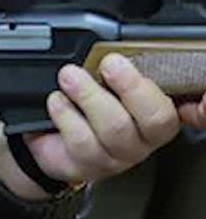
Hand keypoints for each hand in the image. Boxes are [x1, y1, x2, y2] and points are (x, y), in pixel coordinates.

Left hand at [0, 53, 179, 200]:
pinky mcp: (85, 168)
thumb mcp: (110, 84)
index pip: (161, 112)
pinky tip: (57, 101)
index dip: (141, 89)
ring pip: (107, 132)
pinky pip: (79, 143)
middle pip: (134, 123)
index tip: (115, 62)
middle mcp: (137, 144)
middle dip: (118, 87)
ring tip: (69, 78)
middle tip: (100, 65)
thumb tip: (107, 51)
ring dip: (86, 97)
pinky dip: (65, 116)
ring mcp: (111, 159)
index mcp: (153, 119)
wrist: (56, 138)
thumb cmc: (93, 106)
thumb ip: (118, 71)